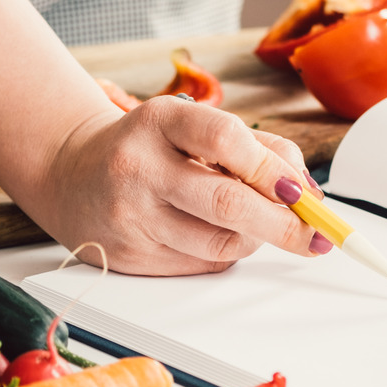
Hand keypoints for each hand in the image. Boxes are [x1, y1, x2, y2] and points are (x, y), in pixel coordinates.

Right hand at [17, 96, 328, 275]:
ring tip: (261, 226)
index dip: (272, 168)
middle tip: (316, 233)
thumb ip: (256, 147)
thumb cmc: (149, 147)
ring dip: (256, 240)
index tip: (301, 191)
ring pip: (219, 244)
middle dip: (284, 224)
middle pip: (228, 203)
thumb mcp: (192, 125)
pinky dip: (225, 254)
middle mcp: (138, 167)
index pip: (225, 140)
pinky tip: (219, 236)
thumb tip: (308, 191)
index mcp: (157, 121)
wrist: (71, 174)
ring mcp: (130, 216)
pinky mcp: (129, 257)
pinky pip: (199, 265)